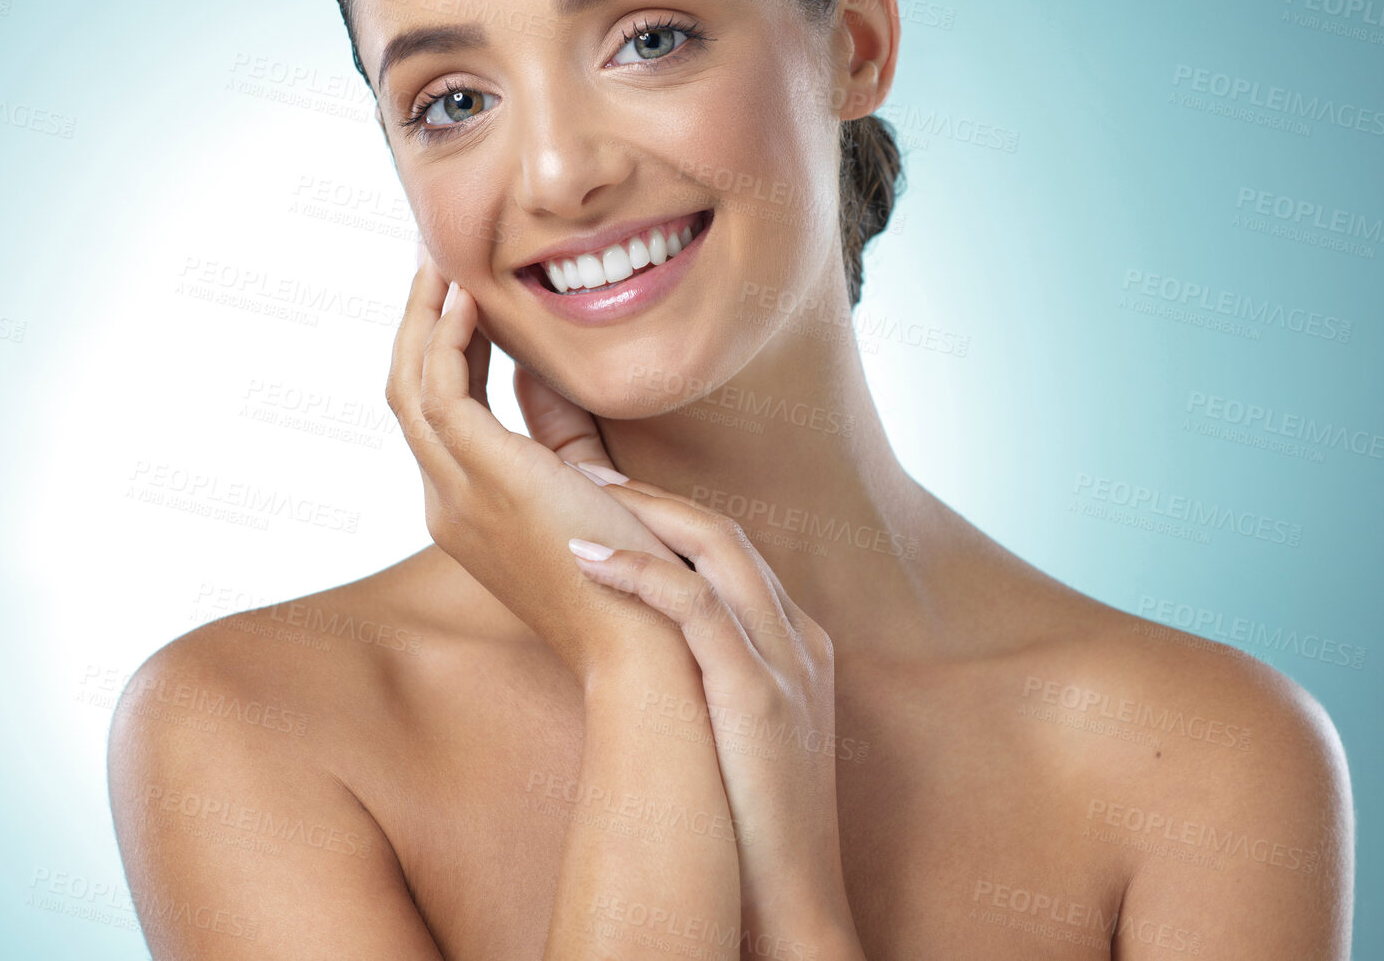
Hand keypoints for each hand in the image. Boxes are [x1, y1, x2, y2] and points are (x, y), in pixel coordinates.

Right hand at [388, 244, 692, 684]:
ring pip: (410, 386)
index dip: (440, 347)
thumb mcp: (587, 487)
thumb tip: (540, 370)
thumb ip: (560, 432)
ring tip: (441, 260)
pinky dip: (449, 340)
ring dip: (423, 317)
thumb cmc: (632, 575)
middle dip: (417, 322)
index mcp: (466, 508)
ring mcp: (457, 495)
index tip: (456, 295)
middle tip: (431, 260)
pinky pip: (443, 392)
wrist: (644, 646)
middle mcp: (447, 503)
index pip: (435, 411)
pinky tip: (472, 301)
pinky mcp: (487, 481)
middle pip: (407, 391)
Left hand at [566, 485, 861, 950]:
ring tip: (581, 493)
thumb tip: (649, 655)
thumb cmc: (752, 830)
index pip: (737, 554)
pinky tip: (588, 556)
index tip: (616, 496)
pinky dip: (641, 571)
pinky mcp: (758, 696)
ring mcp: (786, 665)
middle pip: (727, 535)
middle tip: (589, 471)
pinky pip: (697, 606)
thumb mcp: (741, 738)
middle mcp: (802, 642)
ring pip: (717, 551)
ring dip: (645, 512)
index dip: (674, 517)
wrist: (793, 911)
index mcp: (801, 648)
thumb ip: (715, 683)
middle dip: (656, 496)